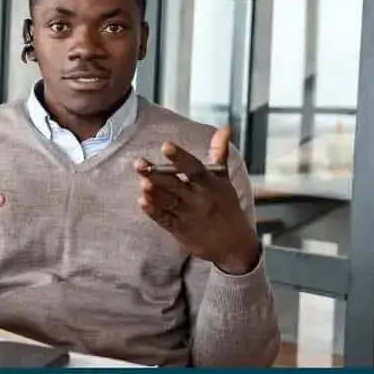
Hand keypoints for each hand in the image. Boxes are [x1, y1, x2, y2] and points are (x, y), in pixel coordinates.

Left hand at [136, 127, 260, 274]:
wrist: (234, 244)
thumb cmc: (227, 206)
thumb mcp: (224, 179)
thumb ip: (219, 153)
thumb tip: (224, 128)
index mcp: (210, 184)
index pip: (194, 168)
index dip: (180, 157)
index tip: (166, 146)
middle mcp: (198, 199)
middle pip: (175, 184)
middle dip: (156, 174)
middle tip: (139, 163)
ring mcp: (188, 216)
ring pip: (168, 202)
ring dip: (154, 193)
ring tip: (142, 182)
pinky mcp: (180, 230)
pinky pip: (165, 220)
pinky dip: (154, 212)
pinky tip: (142, 202)